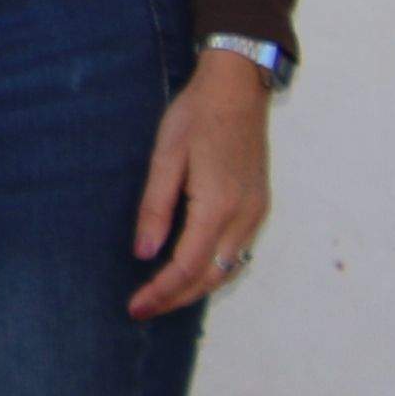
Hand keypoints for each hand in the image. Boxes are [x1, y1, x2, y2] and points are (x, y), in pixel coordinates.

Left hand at [126, 45, 277, 320]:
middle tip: (143, 308)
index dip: (160, 292)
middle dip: (176, 298)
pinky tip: (191, 268)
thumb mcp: (166, 157)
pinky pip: (238, 252)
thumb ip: (155, 208)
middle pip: (210, 277)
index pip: (186, 267)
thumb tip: (144, 254)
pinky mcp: (260, 205)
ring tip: (162, 295)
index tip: (135, 307)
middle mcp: (244, 216)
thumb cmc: (196, 115)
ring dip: (196, 288)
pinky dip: (213, 269)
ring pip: (228, 269)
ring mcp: (257, 212)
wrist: (237, 87)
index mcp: (218, 206)